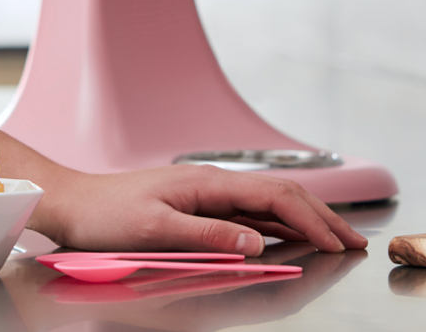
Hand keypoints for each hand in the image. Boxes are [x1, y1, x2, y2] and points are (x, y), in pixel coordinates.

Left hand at [30, 165, 368, 255]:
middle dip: (322, 217)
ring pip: (268, 204)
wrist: (70, 203)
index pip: (275, 197)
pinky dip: (279, 225)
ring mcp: (205, 194)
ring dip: (305, 220)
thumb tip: (255, 243)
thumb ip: (207, 235)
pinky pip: (249, 215)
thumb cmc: (103, 215)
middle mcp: (210, 183)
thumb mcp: (154, 230)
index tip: (339, 242)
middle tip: (354, 241)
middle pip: (281, 195)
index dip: (313, 219)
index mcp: (206, 182)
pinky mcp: (196, 207)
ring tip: (335, 238)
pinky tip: (290, 237)